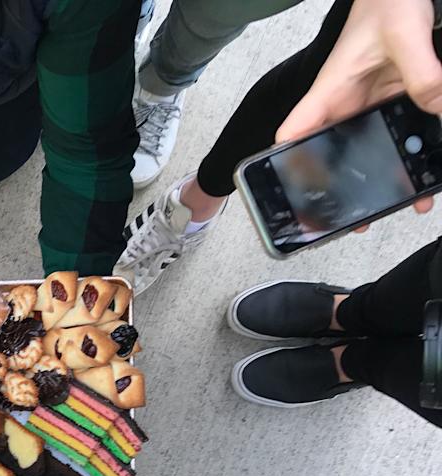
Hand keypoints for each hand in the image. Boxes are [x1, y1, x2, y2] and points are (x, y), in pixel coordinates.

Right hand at [278, 0, 441, 216]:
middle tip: (357, 219)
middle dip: (344, 187)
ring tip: (407, 202)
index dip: (284, 165)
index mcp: (330, 92)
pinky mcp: (396, 96)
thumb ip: (424, 79)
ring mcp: (370, 102)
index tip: (290, 195)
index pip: (294, 133)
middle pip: (334, 152)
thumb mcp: (408, 39)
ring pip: (371, 147)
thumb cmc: (389, 2)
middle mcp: (346, 102)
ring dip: (388, 174)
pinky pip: (401, 129)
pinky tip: (431, 168)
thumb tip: (438, 114)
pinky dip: (414, 151)